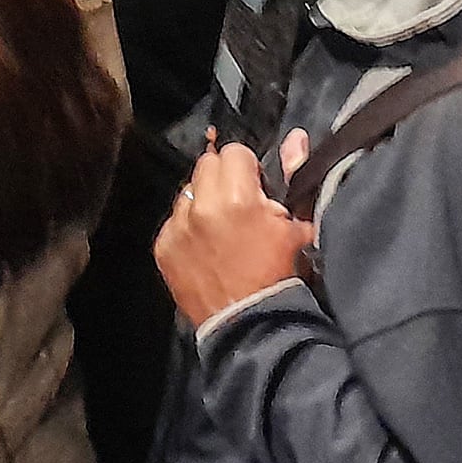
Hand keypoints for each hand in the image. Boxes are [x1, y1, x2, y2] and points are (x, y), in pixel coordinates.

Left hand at [155, 141, 314, 327]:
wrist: (252, 325)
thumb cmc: (282, 274)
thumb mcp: (298, 225)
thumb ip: (294, 174)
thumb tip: (295, 137)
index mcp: (238, 197)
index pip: (234, 152)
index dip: (249, 169)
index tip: (256, 189)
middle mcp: (201, 206)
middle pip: (206, 164)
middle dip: (224, 178)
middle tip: (239, 204)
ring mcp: (177, 227)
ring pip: (187, 190)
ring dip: (203, 200)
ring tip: (221, 227)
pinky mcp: (163, 247)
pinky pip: (173, 220)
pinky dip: (188, 227)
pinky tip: (205, 246)